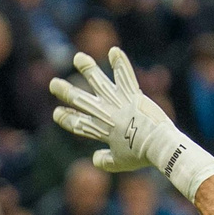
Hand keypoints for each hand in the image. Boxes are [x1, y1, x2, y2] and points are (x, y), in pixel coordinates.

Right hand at [49, 46, 178, 176]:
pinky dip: (120, 64)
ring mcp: (119, 103)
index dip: (66, 118)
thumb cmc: (141, 156)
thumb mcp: (120, 163)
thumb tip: (94, 159)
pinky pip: (126, 76)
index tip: (56, 113)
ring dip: (88, 69)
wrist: (159, 146)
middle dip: (66, 92)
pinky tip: (114, 51)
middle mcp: (106, 114)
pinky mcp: (133, 95)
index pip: (79, 124)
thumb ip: (105, 161)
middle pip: (81, 100)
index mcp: (102, 131)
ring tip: (79, 57)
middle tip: (54, 84)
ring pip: (99, 82)